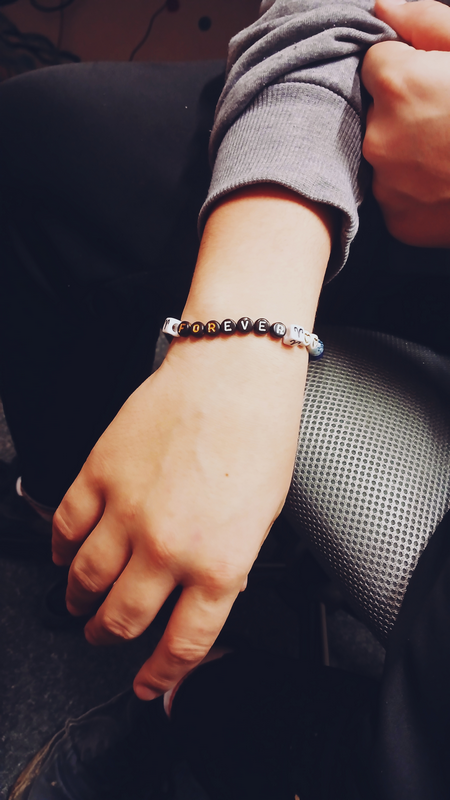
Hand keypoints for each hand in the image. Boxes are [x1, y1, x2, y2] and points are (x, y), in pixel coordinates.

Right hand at [51, 186, 331, 699]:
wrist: (235, 374)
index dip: (161, 674)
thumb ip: (228, 565)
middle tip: (104, 639)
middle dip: (110, 639)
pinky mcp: (100, 474)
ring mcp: (127, 511)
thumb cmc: (260, 435)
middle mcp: (168, 548)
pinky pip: (66, 525)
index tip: (148, 684)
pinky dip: (59, 548)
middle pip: (124, 618)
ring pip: (86, 579)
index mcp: (220, 565)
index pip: (183, 644)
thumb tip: (202, 594)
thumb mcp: (263, 519)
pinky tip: (63, 555)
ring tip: (78, 606)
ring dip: (79, 601)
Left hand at [361, 0, 449, 245]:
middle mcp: (379, 137)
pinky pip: (397, 200)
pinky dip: (417, 193)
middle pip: (376, 115)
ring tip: (448, 156)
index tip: (431, 80)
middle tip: (446, 122)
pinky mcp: (398, 221)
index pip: (375, 64)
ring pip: (385, 159)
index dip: (405, 69)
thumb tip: (383, 7)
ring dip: (408, 155)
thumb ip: (425, 21)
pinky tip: (446, 185)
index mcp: (396, 85)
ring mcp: (386, 186)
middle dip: (403, 113)